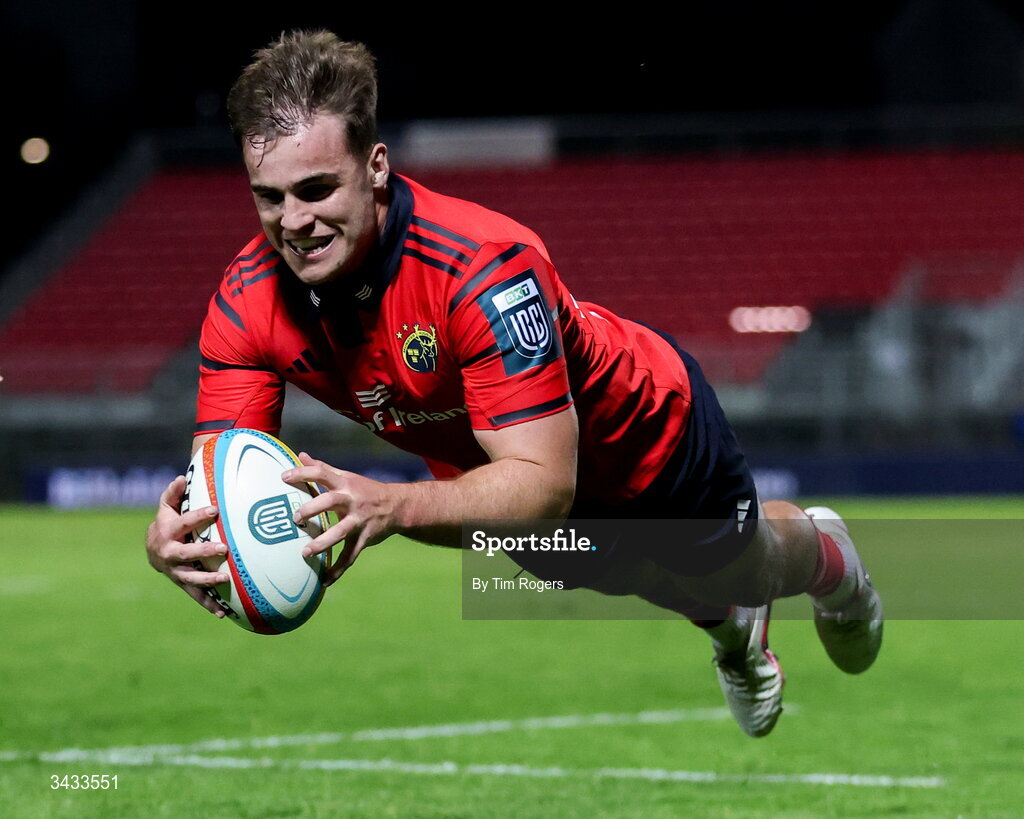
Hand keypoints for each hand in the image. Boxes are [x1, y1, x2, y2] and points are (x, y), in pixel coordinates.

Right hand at [145, 475, 231, 616]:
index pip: (184, 522)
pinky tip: (224, 613)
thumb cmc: (167, 522)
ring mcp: (176, 571)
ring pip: (191, 578)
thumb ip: (174, 493)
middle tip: (224, 549)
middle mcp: (169, 553)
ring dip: (207, 580)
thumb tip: (183, 477)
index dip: (198, 515)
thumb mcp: (166, 507)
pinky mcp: (183, 584)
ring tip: (225, 579)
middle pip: (186, 553)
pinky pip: (196, 596)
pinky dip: (209, 604)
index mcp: (167, 532)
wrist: (153, 550)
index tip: (215, 509)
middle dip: (204, 552)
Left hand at [283, 453, 398, 584]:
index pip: (322, 473)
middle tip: (295, 518)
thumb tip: (301, 455)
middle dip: (312, 509)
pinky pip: (350, 556)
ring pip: (341, 532)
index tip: (282, 478)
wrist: (397, 505)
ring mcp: (359, 521)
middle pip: (330, 501)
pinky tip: (324, 581)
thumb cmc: (364, 489)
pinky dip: (338, 570)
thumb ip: (323, 468)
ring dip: (323, 543)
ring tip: (305, 553)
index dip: (303, 473)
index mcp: (345, 483)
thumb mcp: (346, 476)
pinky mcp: (364, 538)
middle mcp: (352, 500)